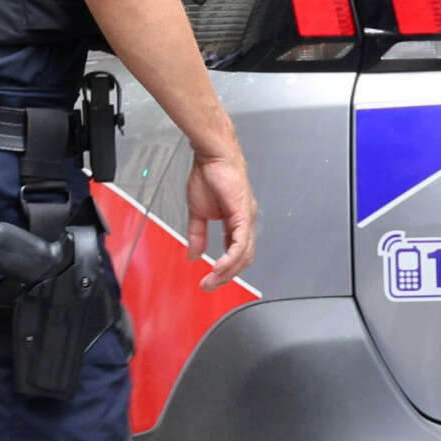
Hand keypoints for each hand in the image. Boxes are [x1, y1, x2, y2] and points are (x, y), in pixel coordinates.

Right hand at [186, 147, 256, 289]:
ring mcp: (247, 218)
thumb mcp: (198, 212)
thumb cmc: (209, 175)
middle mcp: (246, 222)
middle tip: (210, 285)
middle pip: (243, 258)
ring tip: (213, 280)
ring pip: (244, 254)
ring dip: (228, 271)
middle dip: (226, 276)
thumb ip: (197, 235)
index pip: (236, 253)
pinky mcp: (243, 214)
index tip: (209, 279)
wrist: (212, 156)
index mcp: (236, 222)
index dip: (225, 268)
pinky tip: (220, 267)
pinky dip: (231, 258)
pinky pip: (240, 243)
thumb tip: (194, 254)